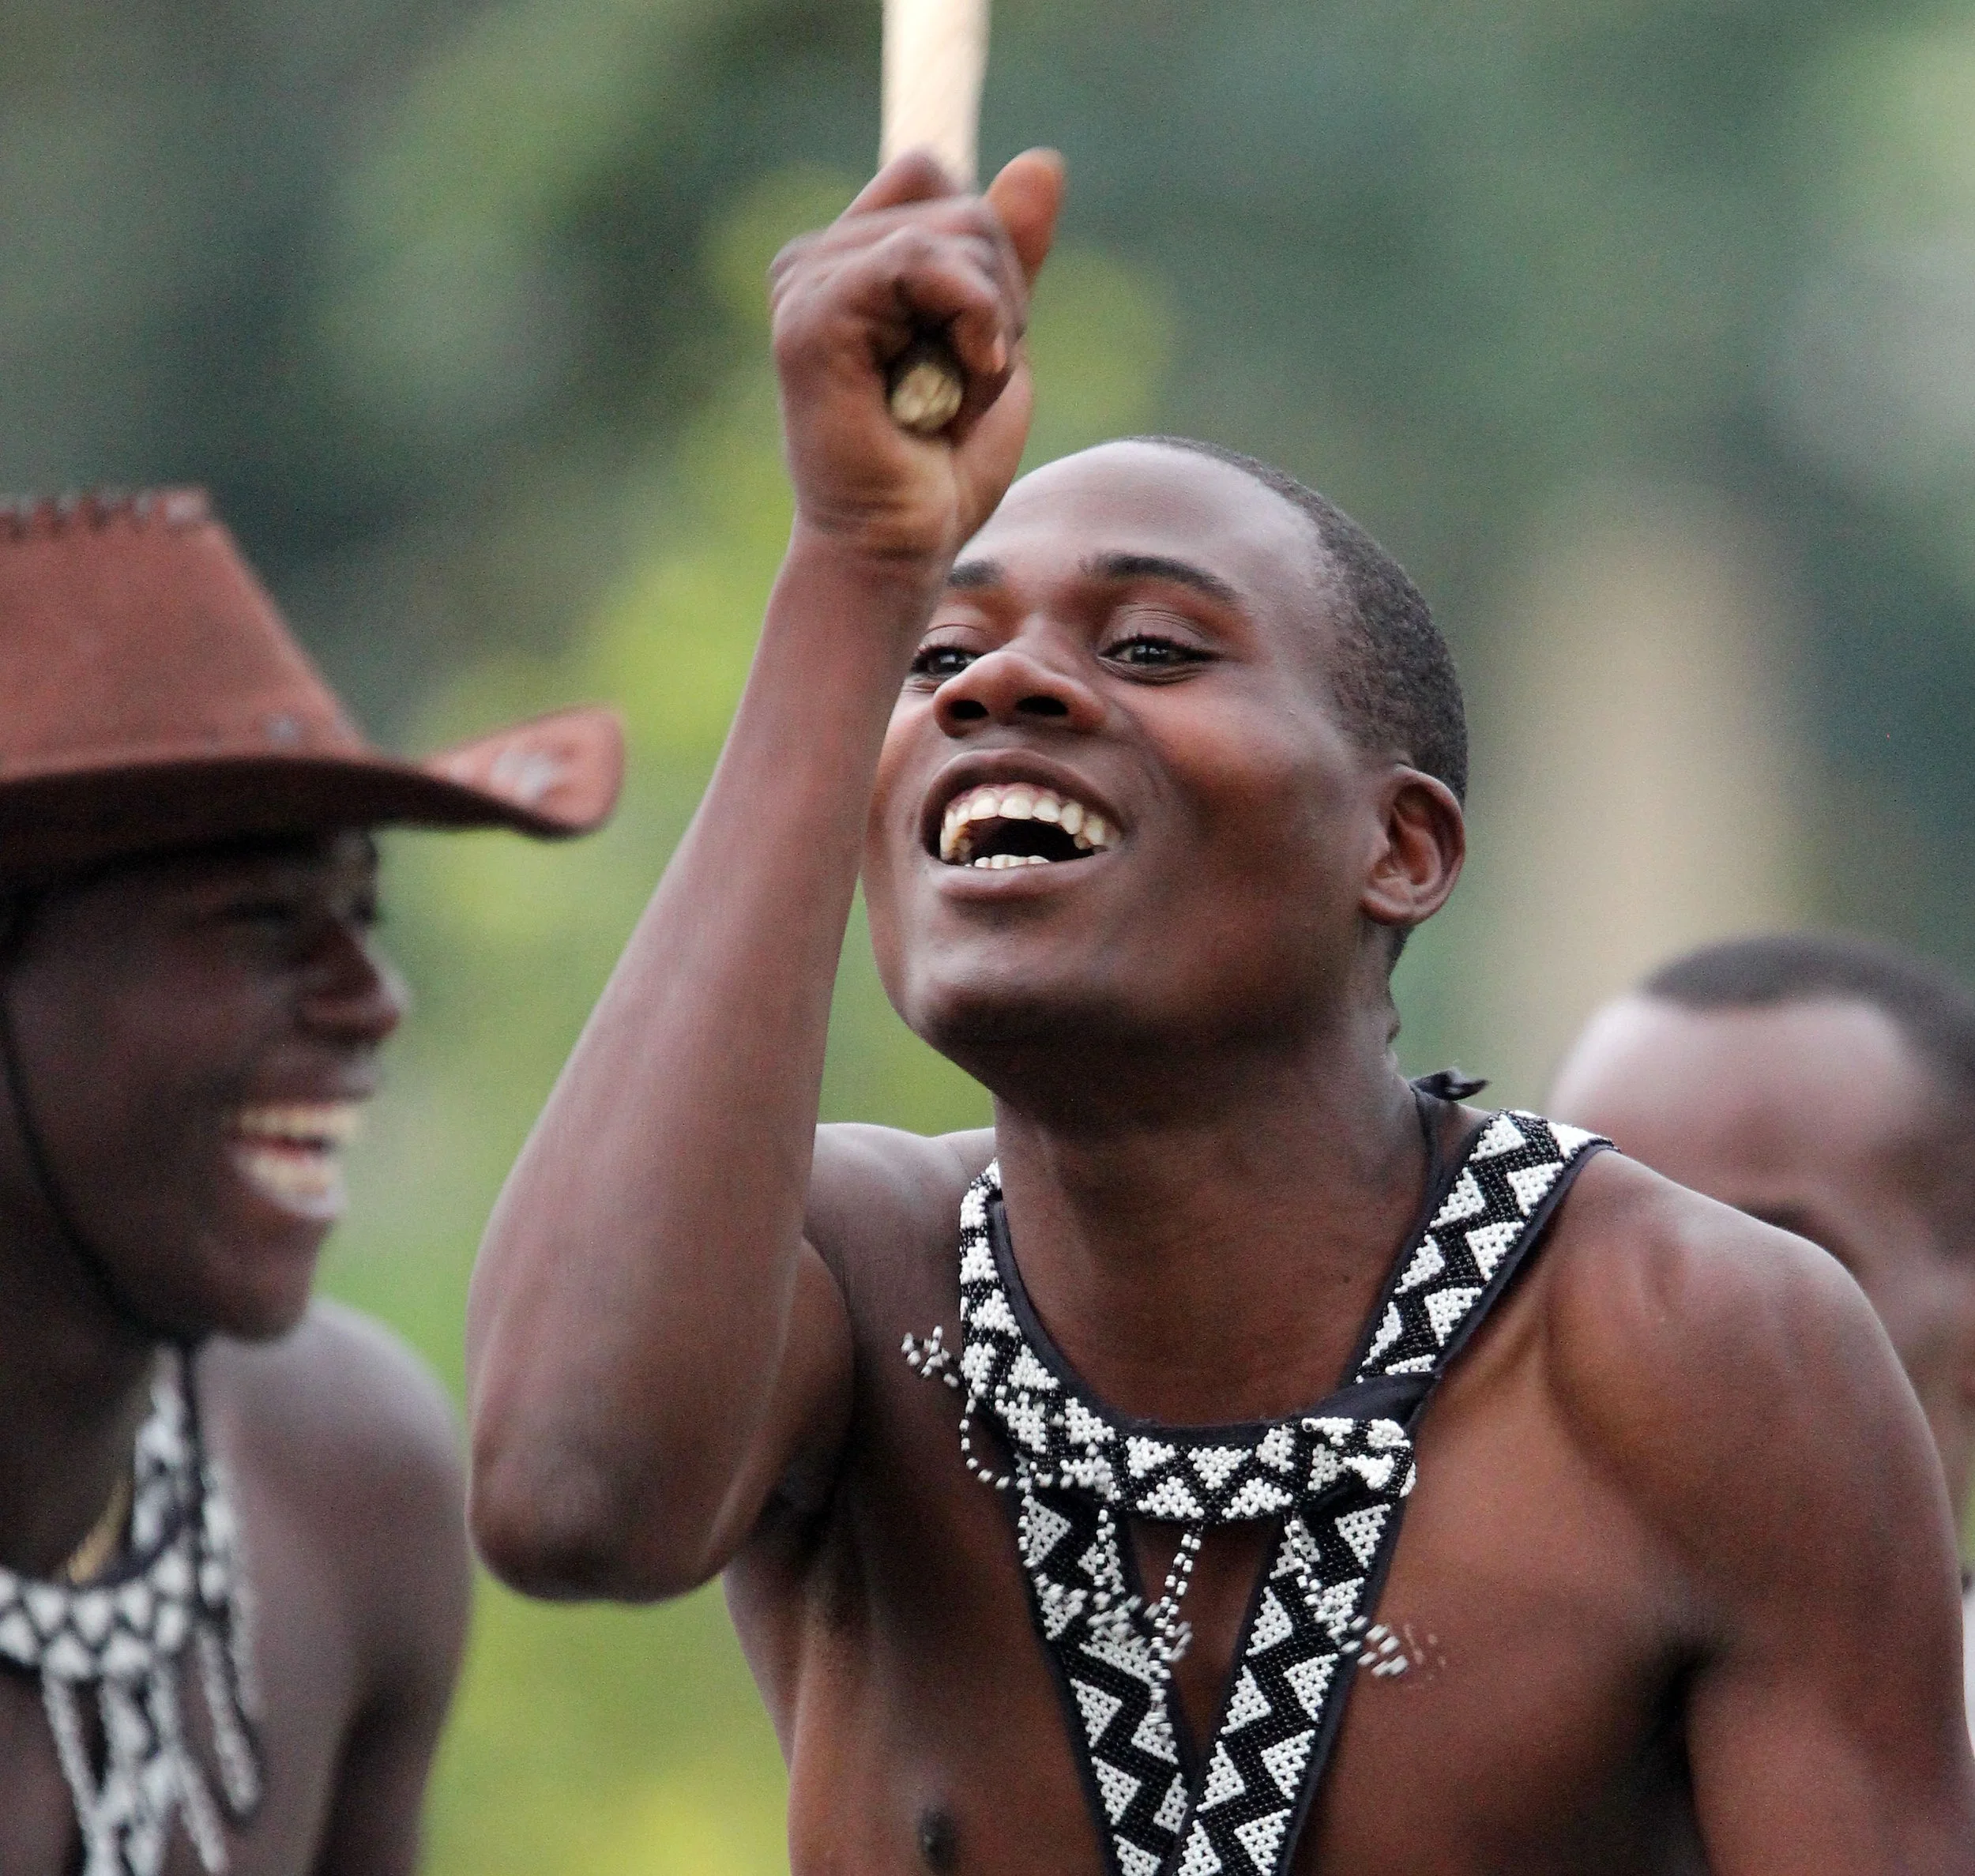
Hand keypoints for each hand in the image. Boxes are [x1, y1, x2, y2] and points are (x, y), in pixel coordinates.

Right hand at [769, 148, 1062, 567]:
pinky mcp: (812, 316)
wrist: (898, 547)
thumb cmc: (939, 468)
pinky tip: (949, 386)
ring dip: (988, 326)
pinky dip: (970, 323)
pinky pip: (922, 261)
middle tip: (958, 387)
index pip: (936, 177)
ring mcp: (805, 283)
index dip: (985, 254)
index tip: (973, 343)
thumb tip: (1043, 159)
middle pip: (961, 203)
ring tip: (943, 398)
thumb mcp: (996, 342)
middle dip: (999, 301)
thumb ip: (1012, 256)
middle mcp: (813, 259)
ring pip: (957, 230)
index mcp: (847, 260)